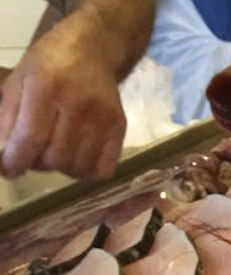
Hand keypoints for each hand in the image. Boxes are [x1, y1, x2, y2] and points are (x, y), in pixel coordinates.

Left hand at [0, 22, 126, 179]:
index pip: (29, 139)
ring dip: (62, 168)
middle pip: (55, 159)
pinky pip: (103, 168)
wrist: (91, 49)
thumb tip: (5, 156)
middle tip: (35, 154)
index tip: (9, 170)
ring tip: (56, 153)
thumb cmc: (48, 64)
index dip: (15, 162)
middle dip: (39, 163)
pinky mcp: (119, 127)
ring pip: (78, 167)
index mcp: (45, 88)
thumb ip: (8, 118)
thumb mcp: (18, 82)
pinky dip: (86, 171)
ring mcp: (103, 118)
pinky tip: (77, 157)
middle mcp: (78, 104)